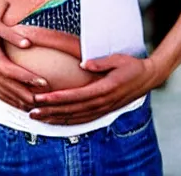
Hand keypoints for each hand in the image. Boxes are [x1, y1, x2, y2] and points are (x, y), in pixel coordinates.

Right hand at [0, 20, 48, 111]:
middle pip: (12, 89)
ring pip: (7, 96)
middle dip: (30, 96)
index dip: (29, 79)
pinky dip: (13, 102)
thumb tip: (28, 43)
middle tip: (48, 99)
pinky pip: (1, 96)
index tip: (45, 83)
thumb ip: (12, 35)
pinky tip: (23, 106)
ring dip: (23, 102)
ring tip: (40, 106)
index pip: (14, 73)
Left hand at [29, 54, 159, 124]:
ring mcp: (104, 108)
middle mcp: (103, 101)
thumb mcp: (118, 59)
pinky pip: (84, 119)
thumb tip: (83, 63)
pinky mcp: (104, 110)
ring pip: (76, 117)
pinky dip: (68, 121)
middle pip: (72, 109)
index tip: (41, 98)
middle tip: (31, 111)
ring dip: (56, 118)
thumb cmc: (132, 65)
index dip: (58, 98)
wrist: (148, 78)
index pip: (76, 96)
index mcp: (105, 88)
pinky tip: (56, 121)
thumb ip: (101, 62)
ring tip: (38, 117)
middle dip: (50, 111)